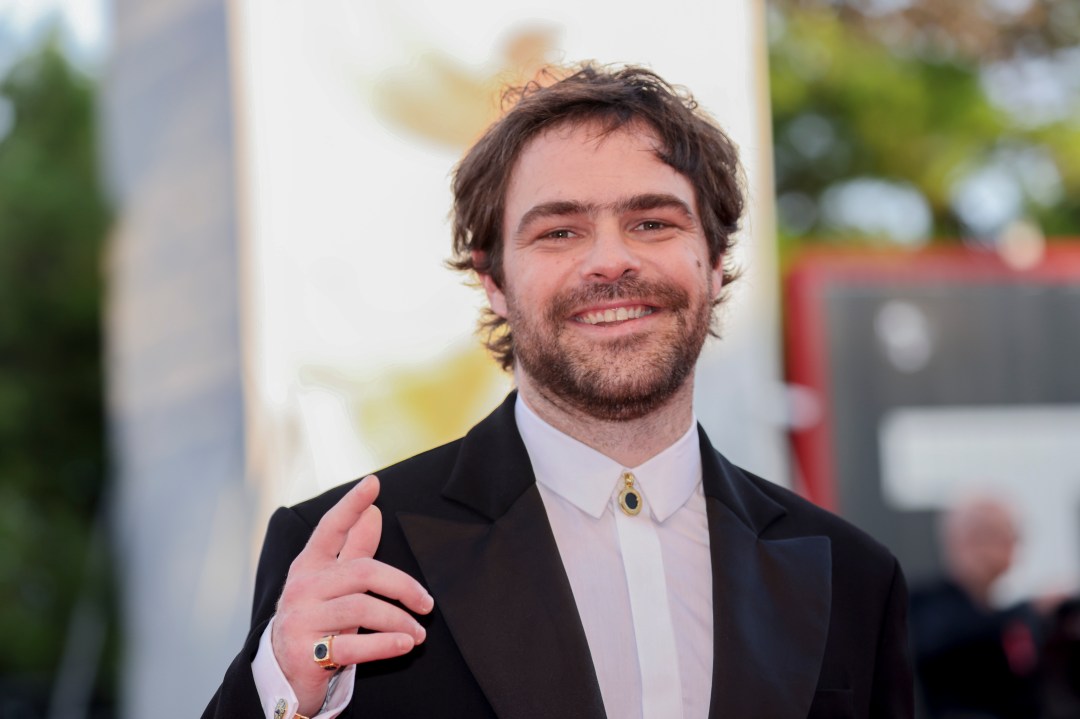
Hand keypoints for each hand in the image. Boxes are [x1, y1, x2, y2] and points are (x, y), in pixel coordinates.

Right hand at [271, 475, 433, 714]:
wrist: (283, 673)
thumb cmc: (317, 619)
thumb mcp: (333, 584)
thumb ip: (353, 550)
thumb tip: (374, 512)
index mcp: (309, 566)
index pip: (330, 528)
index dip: (351, 505)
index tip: (373, 483)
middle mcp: (302, 588)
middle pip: (362, 572)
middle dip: (403, 586)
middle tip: (426, 603)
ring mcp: (301, 620)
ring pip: (362, 610)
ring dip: (399, 621)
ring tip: (418, 633)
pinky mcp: (306, 654)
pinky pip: (354, 647)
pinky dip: (385, 645)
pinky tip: (405, 644)